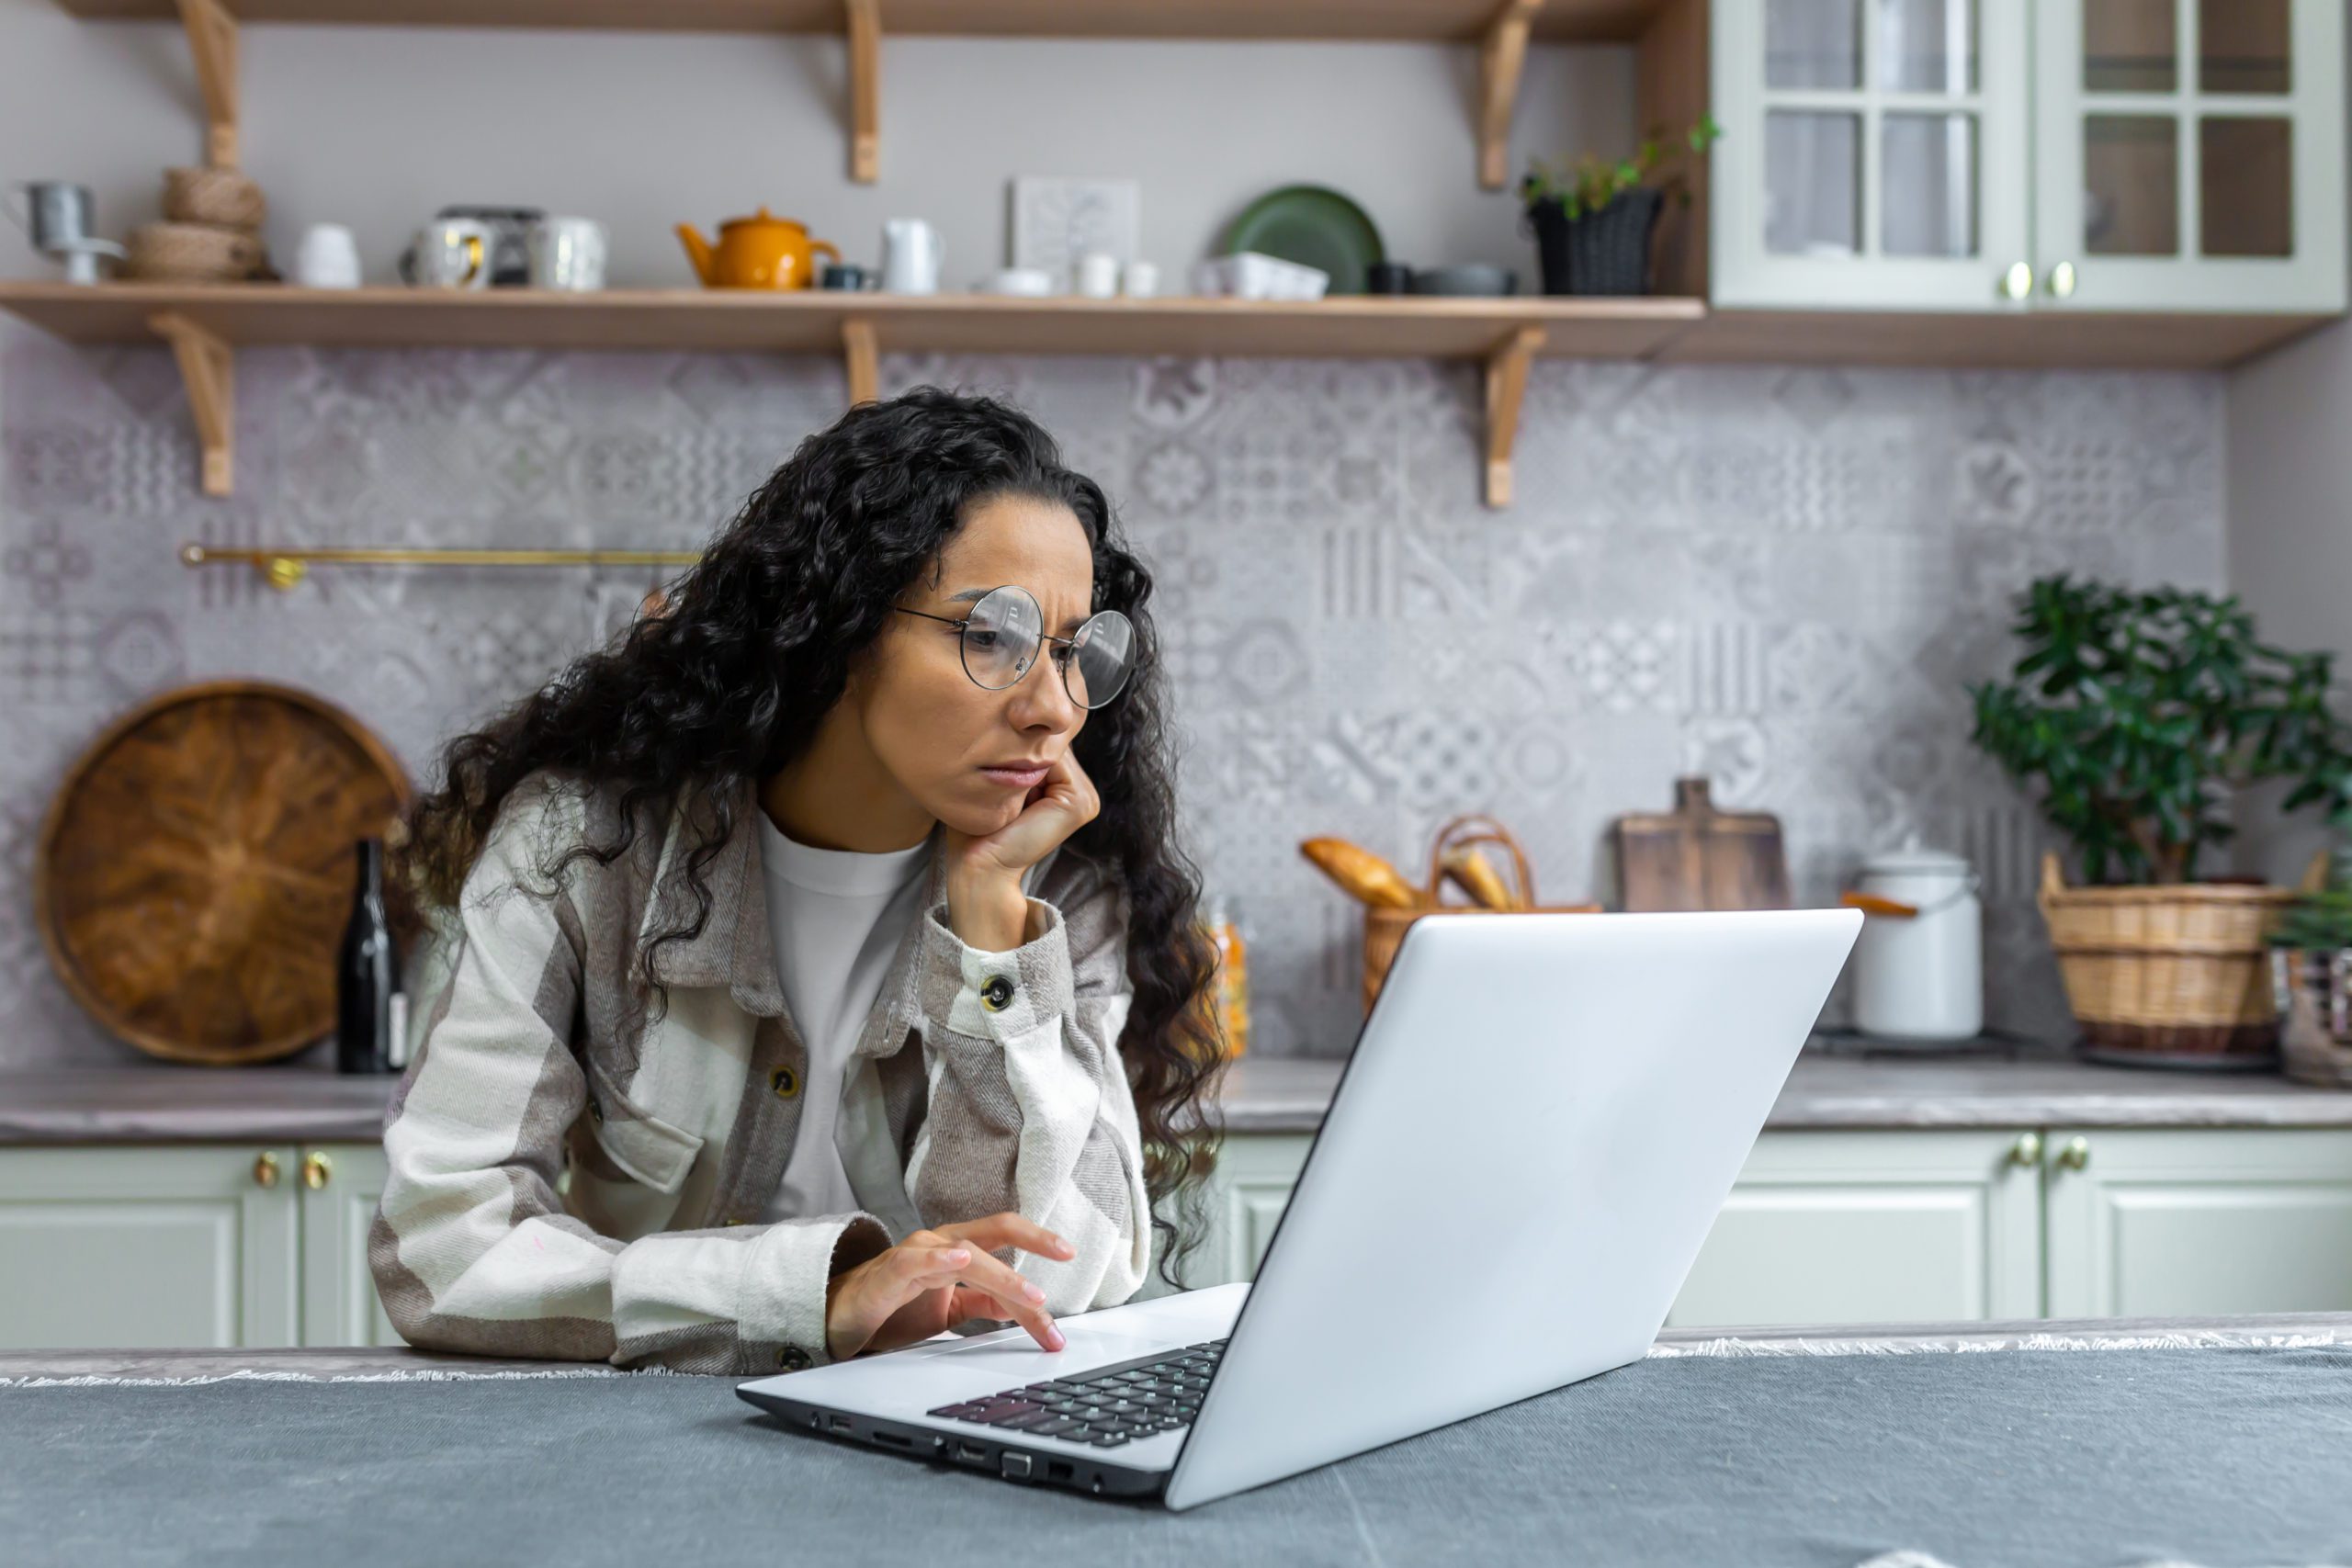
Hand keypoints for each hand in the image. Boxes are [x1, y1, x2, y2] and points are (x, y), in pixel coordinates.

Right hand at [824, 1212, 1077, 1360]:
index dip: (1039, 1243)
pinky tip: (959, 1260)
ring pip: (966, 1254)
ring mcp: (914, 1255)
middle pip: (994, 1232)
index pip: (1005, 1240)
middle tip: (1066, 1255)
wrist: (838, 1321)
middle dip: (1034, 1241)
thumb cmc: (891, 1309)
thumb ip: (983, 1303)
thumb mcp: (949, 1310)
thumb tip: (1022, 1305)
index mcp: (957, 1250)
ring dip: (1001, 1274)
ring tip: (1030, 1293)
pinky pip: (915, 1261)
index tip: (1071, 1257)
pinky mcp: (888, 1273)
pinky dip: (938, 1259)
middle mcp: (940, 1244)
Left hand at [945, 749, 1099, 886]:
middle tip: (993, 771)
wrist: (979, 867)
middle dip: (1022, 748)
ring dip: (1023, 759)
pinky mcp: (1080, 804)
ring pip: (1052, 750)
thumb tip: (1013, 719)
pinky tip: (1013, 791)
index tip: (991, 757)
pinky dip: (1029, 769)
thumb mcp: (996, 784)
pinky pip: (1054, 762)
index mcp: (1065, 787)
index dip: (1017, 741)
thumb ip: (1013, 756)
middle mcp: (1081, 791)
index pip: (1045, 744)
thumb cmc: (977, 829)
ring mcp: (1086, 798)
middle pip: (1051, 744)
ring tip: (1002, 786)